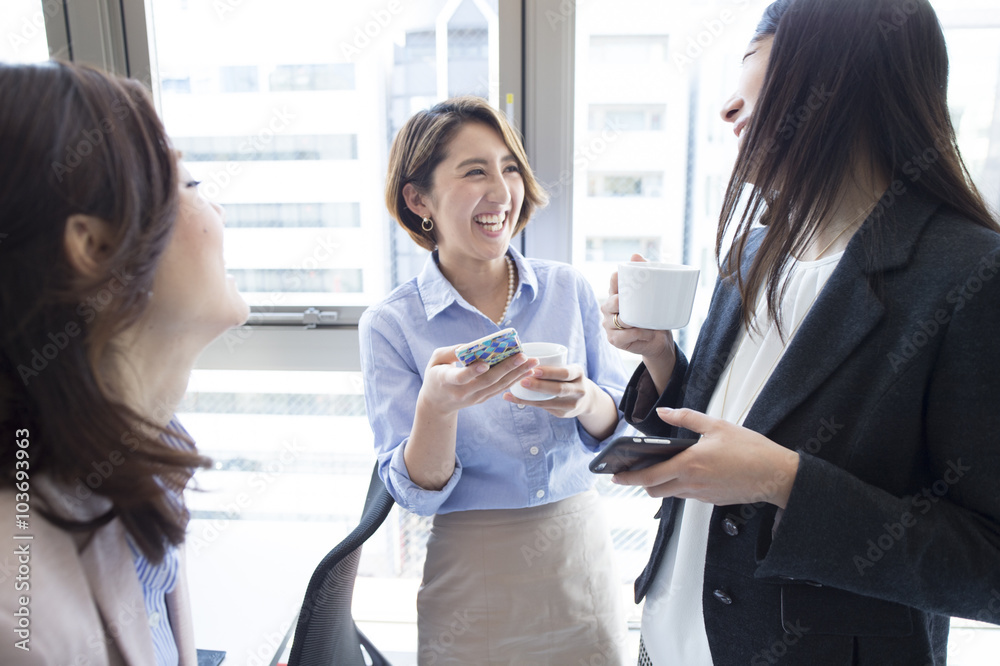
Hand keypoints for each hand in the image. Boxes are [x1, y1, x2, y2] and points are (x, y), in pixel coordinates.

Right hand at [417, 345, 537, 417]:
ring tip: (532, 362)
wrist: (436, 403)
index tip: (485, 363)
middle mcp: (462, 392)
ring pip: (497, 386)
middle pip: (487, 381)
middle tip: (523, 356)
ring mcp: (474, 398)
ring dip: (517, 374)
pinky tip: (527, 370)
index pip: (461, 378)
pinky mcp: (482, 399)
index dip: (473, 371)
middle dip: (506, 369)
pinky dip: (515, 379)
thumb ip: (450, 352)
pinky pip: (500, 389)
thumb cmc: (435, 374)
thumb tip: (471, 346)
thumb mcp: (435, 360)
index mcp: (446, 381)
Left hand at [504, 363, 619, 439]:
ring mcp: (572, 404)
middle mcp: (579, 390)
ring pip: (549, 402)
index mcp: (578, 373)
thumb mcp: (567, 368)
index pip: (565, 373)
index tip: (533, 370)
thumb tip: (521, 354)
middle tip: (523, 381)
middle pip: (558, 389)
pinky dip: (528, 403)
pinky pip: (544, 408)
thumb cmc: (567, 377)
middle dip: (539, 386)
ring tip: (513, 392)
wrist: (585, 398)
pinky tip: (514, 399)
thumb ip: (552, 364)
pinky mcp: (563, 413)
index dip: (549, 372)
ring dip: (530, 397)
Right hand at [601, 253, 675, 390]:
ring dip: (633, 322)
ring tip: (648, 324)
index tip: (624, 276)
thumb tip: (635, 255)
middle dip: (622, 302)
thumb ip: (646, 273)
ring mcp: (609, 325)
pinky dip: (637, 334)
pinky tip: (646, 334)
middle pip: (612, 301)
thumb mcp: (653, 294)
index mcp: (617, 294)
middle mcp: (609, 308)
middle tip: (637, 304)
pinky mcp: (614, 339)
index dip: (617, 279)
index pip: (613, 282)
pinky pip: (623, 336)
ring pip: (618, 320)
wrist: (659, 340)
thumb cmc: (653, 315)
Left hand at [612, 407, 799, 508]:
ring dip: (661, 484)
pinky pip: (687, 495)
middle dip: (640, 482)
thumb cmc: (751, 450)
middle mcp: (692, 483)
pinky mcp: (711, 500)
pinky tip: (687, 472)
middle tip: (632, 471)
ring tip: (659, 467)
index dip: (628, 477)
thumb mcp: (716, 425)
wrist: (777, 474)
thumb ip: (686, 418)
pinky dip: (680, 486)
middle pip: (654, 490)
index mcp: (689, 464)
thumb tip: (664, 412)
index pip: (649, 476)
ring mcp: (702, 495)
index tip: (614, 475)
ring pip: (670, 494)